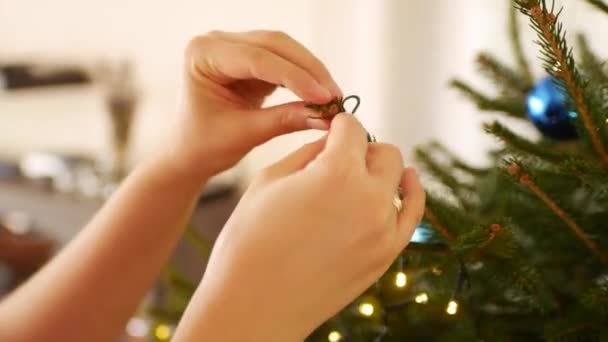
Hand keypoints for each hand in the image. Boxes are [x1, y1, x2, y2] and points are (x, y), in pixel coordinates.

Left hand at [165, 30, 341, 183]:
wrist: (189, 153)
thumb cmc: (203, 145)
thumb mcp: (244, 134)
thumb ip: (284, 121)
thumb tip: (326, 116)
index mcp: (203, 54)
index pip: (257, 59)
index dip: (295, 77)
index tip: (324, 97)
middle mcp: (217, 42)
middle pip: (274, 44)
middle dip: (309, 70)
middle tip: (335, 97)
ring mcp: (235, 47)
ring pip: (284, 49)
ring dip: (312, 72)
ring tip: (333, 98)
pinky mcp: (251, 59)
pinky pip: (285, 61)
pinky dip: (304, 77)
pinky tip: (321, 95)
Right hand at [174, 114, 425, 340]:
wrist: (254, 304)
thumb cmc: (250, 240)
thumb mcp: (269, 180)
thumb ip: (308, 153)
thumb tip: (331, 142)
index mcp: (337, 171)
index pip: (352, 128)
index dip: (339, 123)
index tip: (332, 126)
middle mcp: (370, 197)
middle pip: (384, 152)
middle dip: (362, 147)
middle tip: (339, 156)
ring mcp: (383, 229)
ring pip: (401, 179)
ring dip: (382, 170)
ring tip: (362, 173)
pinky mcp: (386, 255)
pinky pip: (412, 215)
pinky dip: (410, 194)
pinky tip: (406, 183)